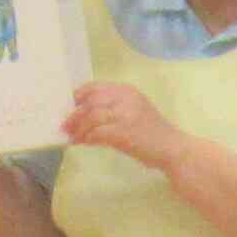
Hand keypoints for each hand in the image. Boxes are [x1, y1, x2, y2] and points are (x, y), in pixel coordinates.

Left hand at [63, 82, 180, 169]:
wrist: (171, 148)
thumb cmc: (150, 133)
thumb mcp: (132, 112)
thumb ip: (111, 109)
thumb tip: (83, 116)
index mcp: (126, 90)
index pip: (95, 88)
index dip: (78, 97)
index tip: (69, 108)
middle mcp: (125, 98)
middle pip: (90, 102)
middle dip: (74, 115)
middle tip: (65, 126)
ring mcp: (125, 114)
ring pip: (91, 117)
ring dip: (78, 129)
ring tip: (72, 137)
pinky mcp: (123, 132)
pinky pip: (97, 133)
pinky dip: (87, 138)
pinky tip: (83, 143)